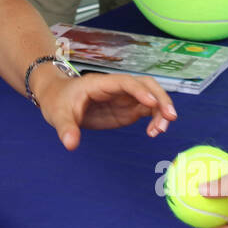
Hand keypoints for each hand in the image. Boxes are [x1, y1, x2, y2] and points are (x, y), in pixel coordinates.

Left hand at [37, 71, 176, 149]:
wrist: (58, 99)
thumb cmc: (58, 102)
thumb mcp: (58, 115)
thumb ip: (66, 129)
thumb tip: (70, 144)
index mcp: (100, 84)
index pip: (125, 82)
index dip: (139, 91)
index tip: (151, 103)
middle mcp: (117, 88)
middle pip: (146, 84)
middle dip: (161, 98)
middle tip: (169, 118)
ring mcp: (124, 98)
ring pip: (151, 97)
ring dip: (161, 110)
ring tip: (160, 130)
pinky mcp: (127, 109)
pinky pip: (148, 110)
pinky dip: (155, 119)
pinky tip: (153, 132)